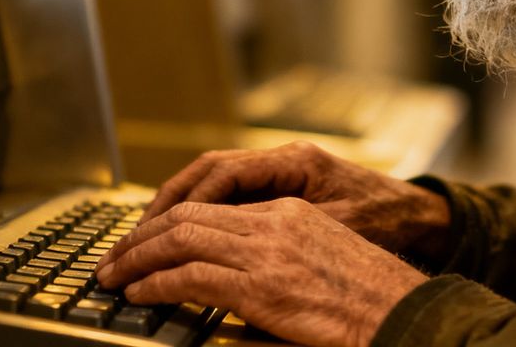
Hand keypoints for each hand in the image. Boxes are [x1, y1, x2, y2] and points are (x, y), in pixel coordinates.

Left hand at [97, 198, 427, 346]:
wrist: (403, 311)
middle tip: (113, 259)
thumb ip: (273, 256)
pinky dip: (157, 283)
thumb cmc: (368, 297)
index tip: (140, 242)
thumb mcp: (318, 258)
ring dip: (138, 258)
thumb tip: (226, 279)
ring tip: (114, 277)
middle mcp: (273, 222)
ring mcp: (267, 252)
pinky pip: (192, 276)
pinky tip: (141, 293)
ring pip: (180, 238)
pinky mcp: (263, 286)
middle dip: (140, 237)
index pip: (208, 205)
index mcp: (286, 211)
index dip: (164, 221)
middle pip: (185, 214)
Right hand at [142, 141, 450, 261]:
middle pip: (207, 173)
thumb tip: (234, 242)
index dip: (185, 202)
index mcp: (294, 161)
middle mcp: (281, 159)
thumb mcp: (339, 229)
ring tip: (145, 239)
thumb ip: (288, 231)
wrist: (418, 214)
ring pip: (212, 182)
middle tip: (135, 238)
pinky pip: (227, 196)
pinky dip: (200, 214)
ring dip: (177, 208)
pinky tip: (180, 237)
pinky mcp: (280, 188)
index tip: (157, 230)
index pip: (222, 174)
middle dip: (166, 204)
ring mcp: (279, 171)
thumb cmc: (387, 220)